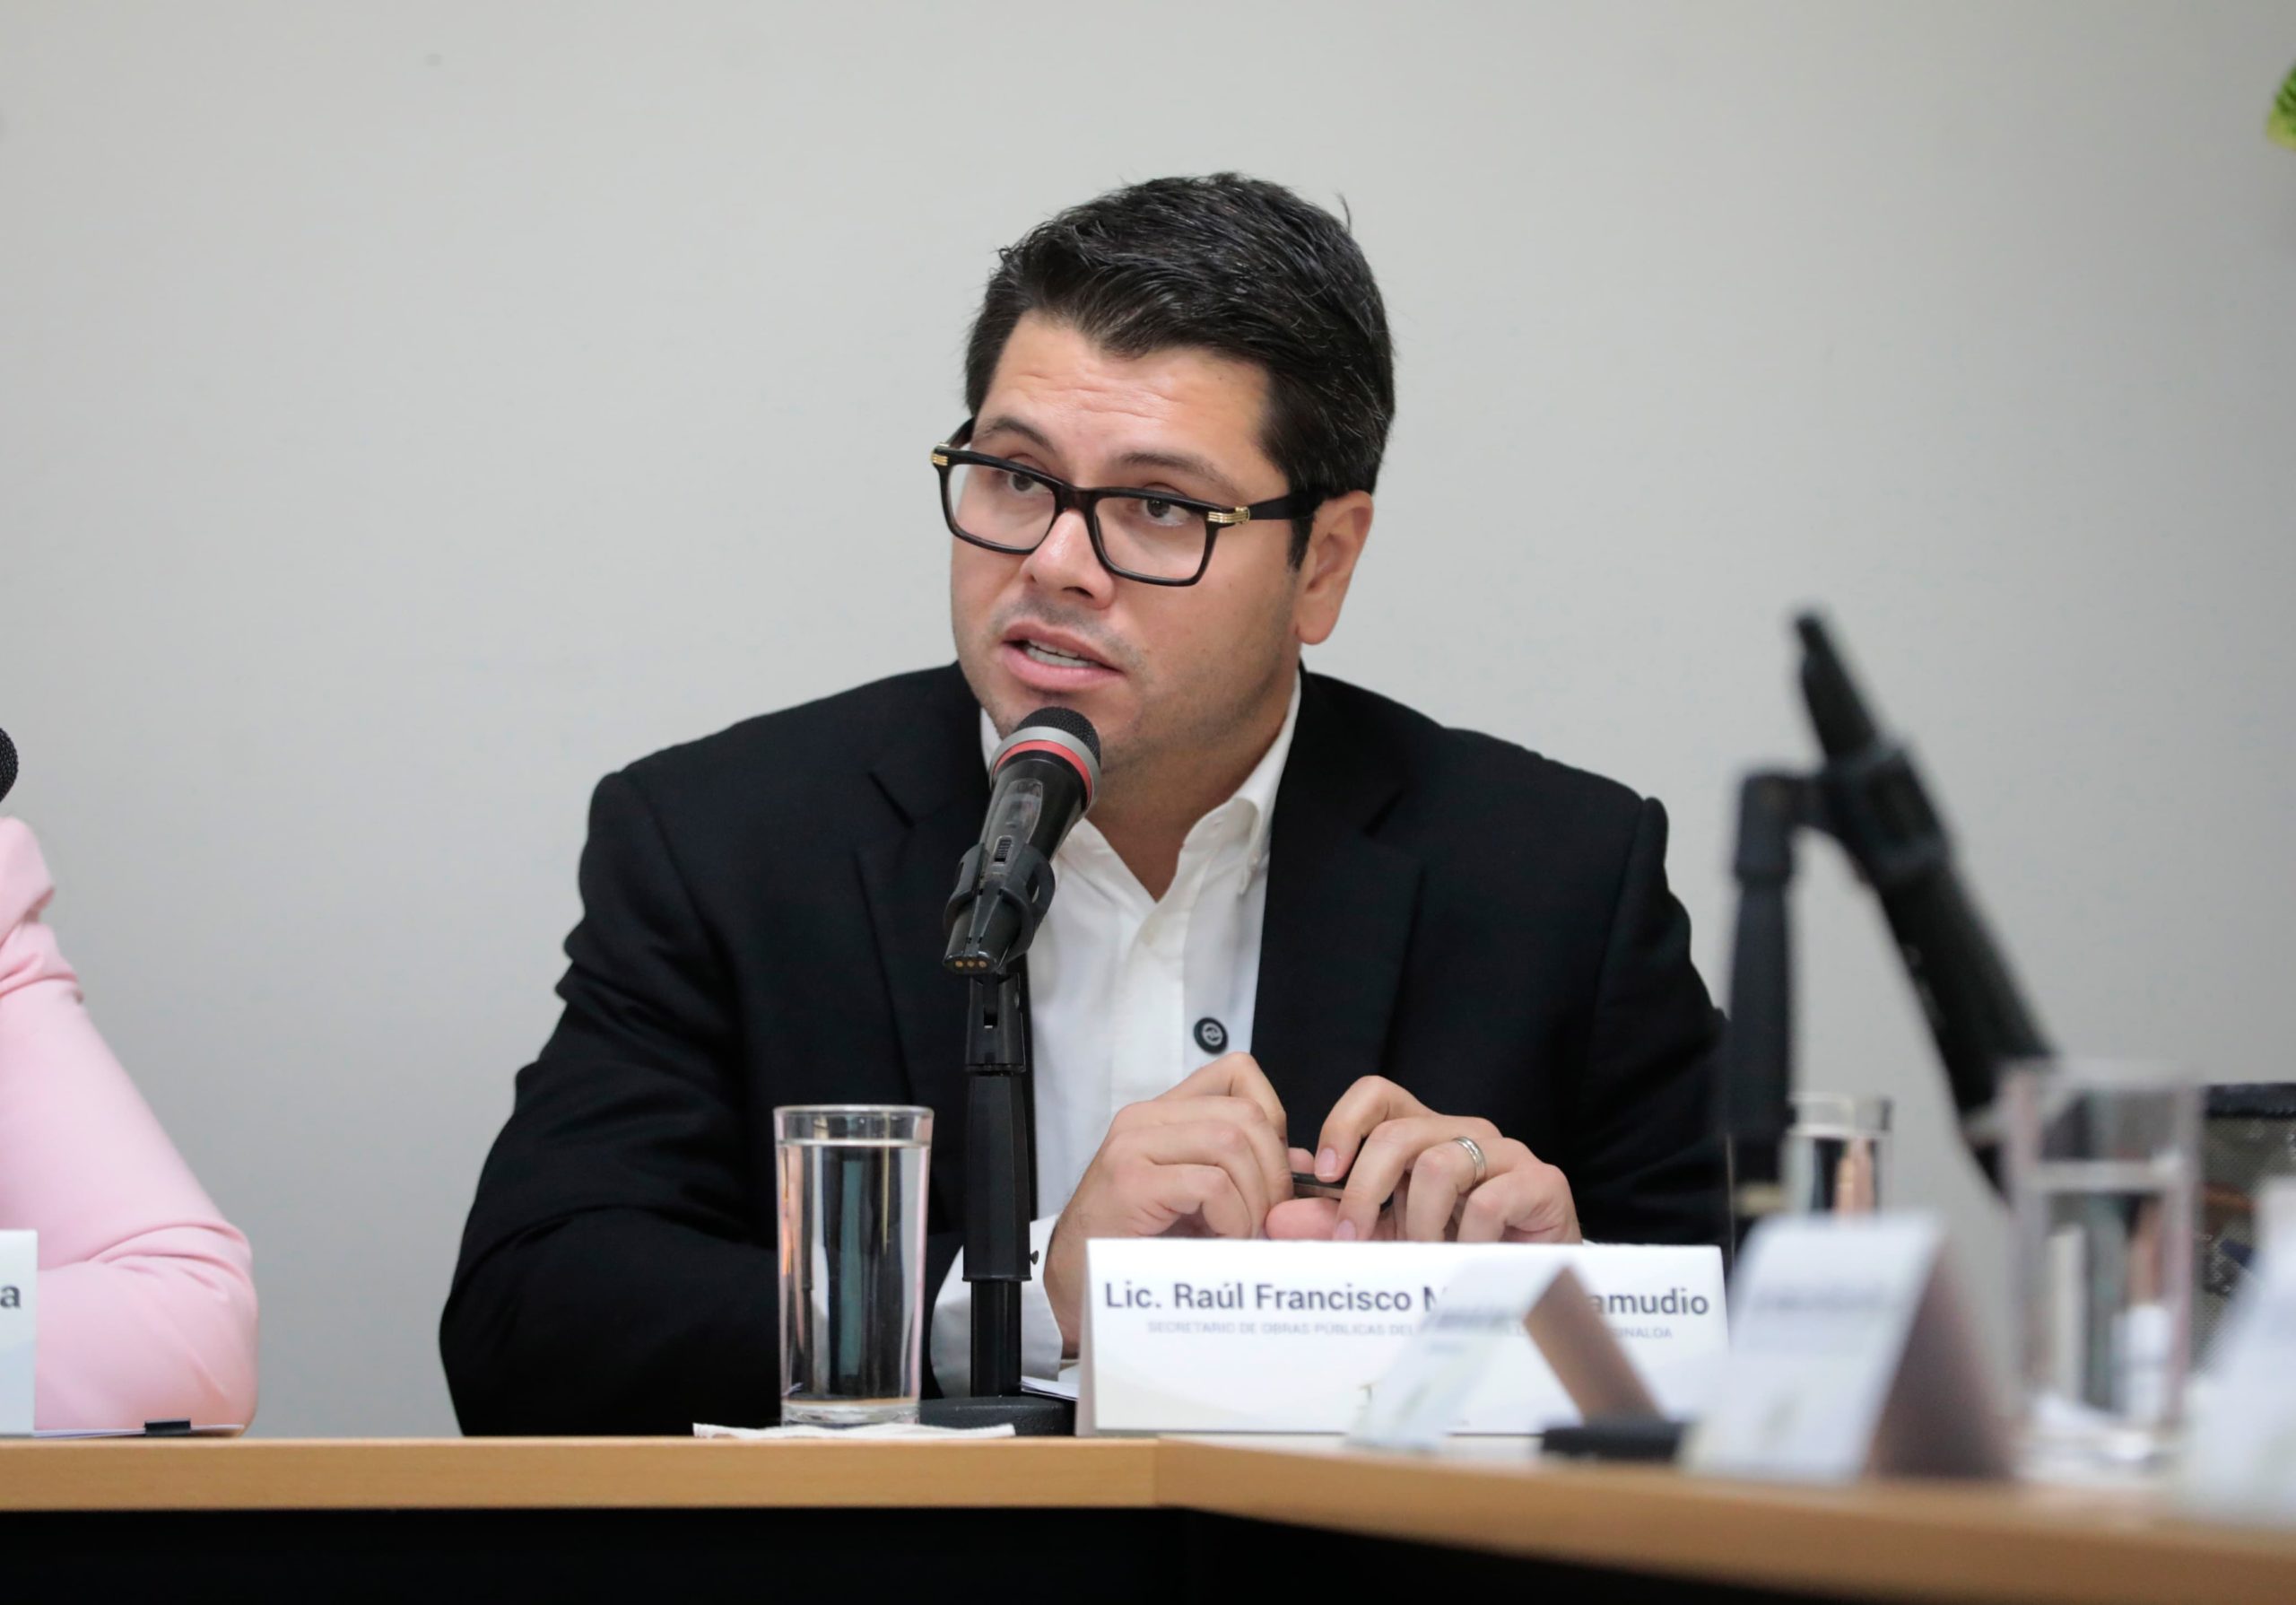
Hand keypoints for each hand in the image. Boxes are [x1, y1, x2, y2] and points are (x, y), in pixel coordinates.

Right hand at [1043, 1054, 1291, 1356]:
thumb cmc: (1140, 1241)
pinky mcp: (1131, 1182)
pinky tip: (1222, 1242)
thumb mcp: (1201, 1198)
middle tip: (1269, 1218)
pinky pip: (1211, 1185)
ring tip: (1243, 1234)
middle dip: (1274, 1172)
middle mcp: (1147, 1118)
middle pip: (1246, 1115)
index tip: (1275, 1169)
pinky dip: (1233, 1220)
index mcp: (1167, 1114)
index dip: (1274, 1116)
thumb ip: (1248, 1172)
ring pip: (1232, 1144)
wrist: (1078, 1282)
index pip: (1238, 1072)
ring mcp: (1134, 1146)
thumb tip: (1303, 1163)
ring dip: (1254, 1201)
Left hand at [1262, 1076, 1579, 1245]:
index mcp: (1422, 1132)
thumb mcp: (1384, 1236)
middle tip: (1355, 1237)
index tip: (1324, 1174)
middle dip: (1364, 1191)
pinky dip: (1467, 1238)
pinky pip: (1490, 1200)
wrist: (1531, 1282)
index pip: (1375, 1094)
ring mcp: (1504, 1153)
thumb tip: (1276, 1216)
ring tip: (1425, 1252)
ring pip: (1439, 1165)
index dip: (1342, 1126)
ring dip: (1419, 1223)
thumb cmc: (1455, 1250)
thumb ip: (1332, 1221)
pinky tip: (1467, 1255)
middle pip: (1397, 1134)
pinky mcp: (1541, 1181)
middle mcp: (1462, 1131)